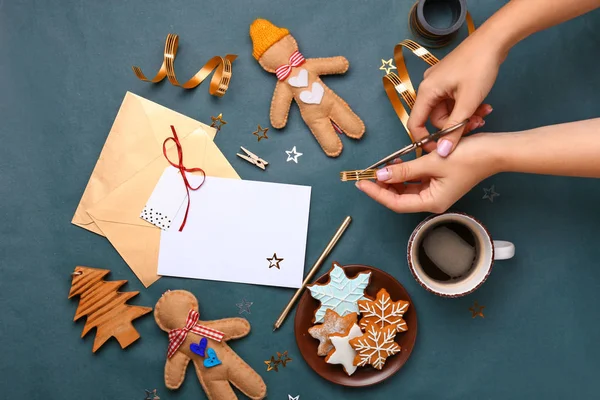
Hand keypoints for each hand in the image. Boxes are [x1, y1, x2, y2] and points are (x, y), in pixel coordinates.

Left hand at [355, 134, 497, 212]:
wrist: (495, 150)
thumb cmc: (469, 157)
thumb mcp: (432, 162)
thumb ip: (405, 170)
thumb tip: (382, 175)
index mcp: (432, 202)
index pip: (396, 203)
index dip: (377, 193)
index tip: (362, 182)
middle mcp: (433, 200)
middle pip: (399, 197)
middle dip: (383, 186)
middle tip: (368, 173)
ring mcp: (436, 191)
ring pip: (406, 189)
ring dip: (393, 178)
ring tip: (382, 166)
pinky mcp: (439, 181)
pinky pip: (416, 180)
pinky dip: (405, 173)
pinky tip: (398, 162)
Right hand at [408, 31, 504, 156]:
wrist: (493, 39)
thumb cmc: (479, 66)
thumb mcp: (468, 102)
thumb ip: (454, 129)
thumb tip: (442, 153)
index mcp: (426, 91)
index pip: (415, 124)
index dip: (425, 141)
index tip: (441, 151)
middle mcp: (429, 87)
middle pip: (436, 119)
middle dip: (455, 126)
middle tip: (476, 126)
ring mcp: (440, 83)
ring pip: (448, 111)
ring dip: (465, 117)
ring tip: (483, 115)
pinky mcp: (450, 80)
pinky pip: (454, 102)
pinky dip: (466, 107)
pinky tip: (483, 106)